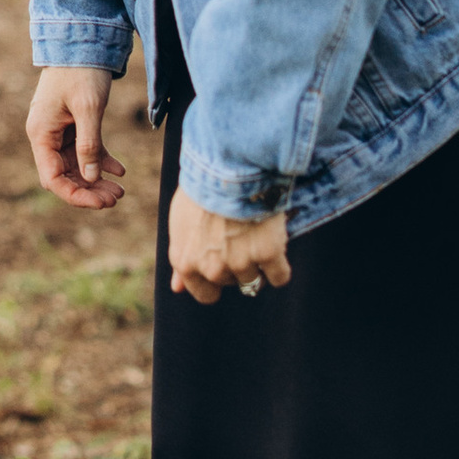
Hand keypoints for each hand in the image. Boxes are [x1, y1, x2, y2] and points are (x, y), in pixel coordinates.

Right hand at [27, 67, 125, 211]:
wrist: (83, 41)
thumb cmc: (81, 71)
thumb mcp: (88, 108)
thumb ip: (89, 144)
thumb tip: (90, 178)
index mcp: (41, 133)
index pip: (53, 178)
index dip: (75, 195)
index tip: (100, 203)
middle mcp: (46, 135)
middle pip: (64, 175)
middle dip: (89, 190)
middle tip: (116, 198)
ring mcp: (59, 131)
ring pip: (76, 166)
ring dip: (96, 179)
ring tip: (120, 189)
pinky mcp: (73, 124)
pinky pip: (85, 151)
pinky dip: (101, 161)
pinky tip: (120, 170)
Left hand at [165, 191, 290, 304]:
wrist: (228, 164)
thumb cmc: (202, 189)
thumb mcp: (181, 223)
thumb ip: (183, 257)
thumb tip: (177, 288)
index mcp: (186, 261)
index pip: (205, 294)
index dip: (216, 280)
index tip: (223, 262)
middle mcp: (212, 268)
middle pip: (232, 282)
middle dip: (237, 263)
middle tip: (239, 233)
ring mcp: (241, 263)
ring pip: (255, 279)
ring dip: (258, 261)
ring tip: (255, 231)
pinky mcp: (268, 254)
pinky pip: (280, 276)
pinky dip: (281, 265)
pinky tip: (276, 244)